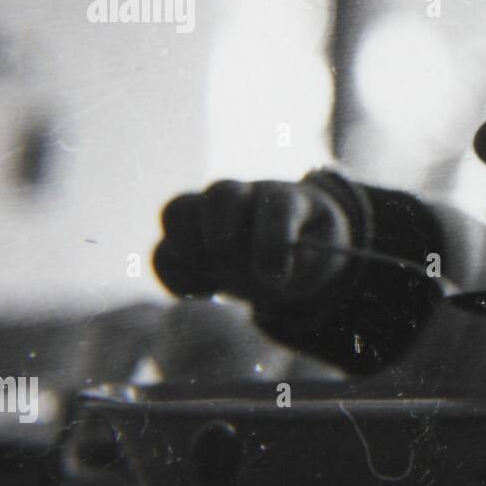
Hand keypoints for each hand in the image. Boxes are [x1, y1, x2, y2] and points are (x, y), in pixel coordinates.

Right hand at [153, 179, 353, 305]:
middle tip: (231, 265)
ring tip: (213, 280)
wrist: (290, 251)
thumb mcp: (322, 258)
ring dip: (188, 249)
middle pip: (220, 193)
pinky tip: (202, 292)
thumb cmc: (309, 251)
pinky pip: (162, 251)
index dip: (272, 242)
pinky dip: (173, 275)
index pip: (277, 206)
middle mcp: (243, 198)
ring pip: (178, 210)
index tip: (274, 279)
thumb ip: (304, 263)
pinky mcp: (187, 243)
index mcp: (285, 198)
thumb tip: (268, 275)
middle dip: (222, 233)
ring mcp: (209, 215)